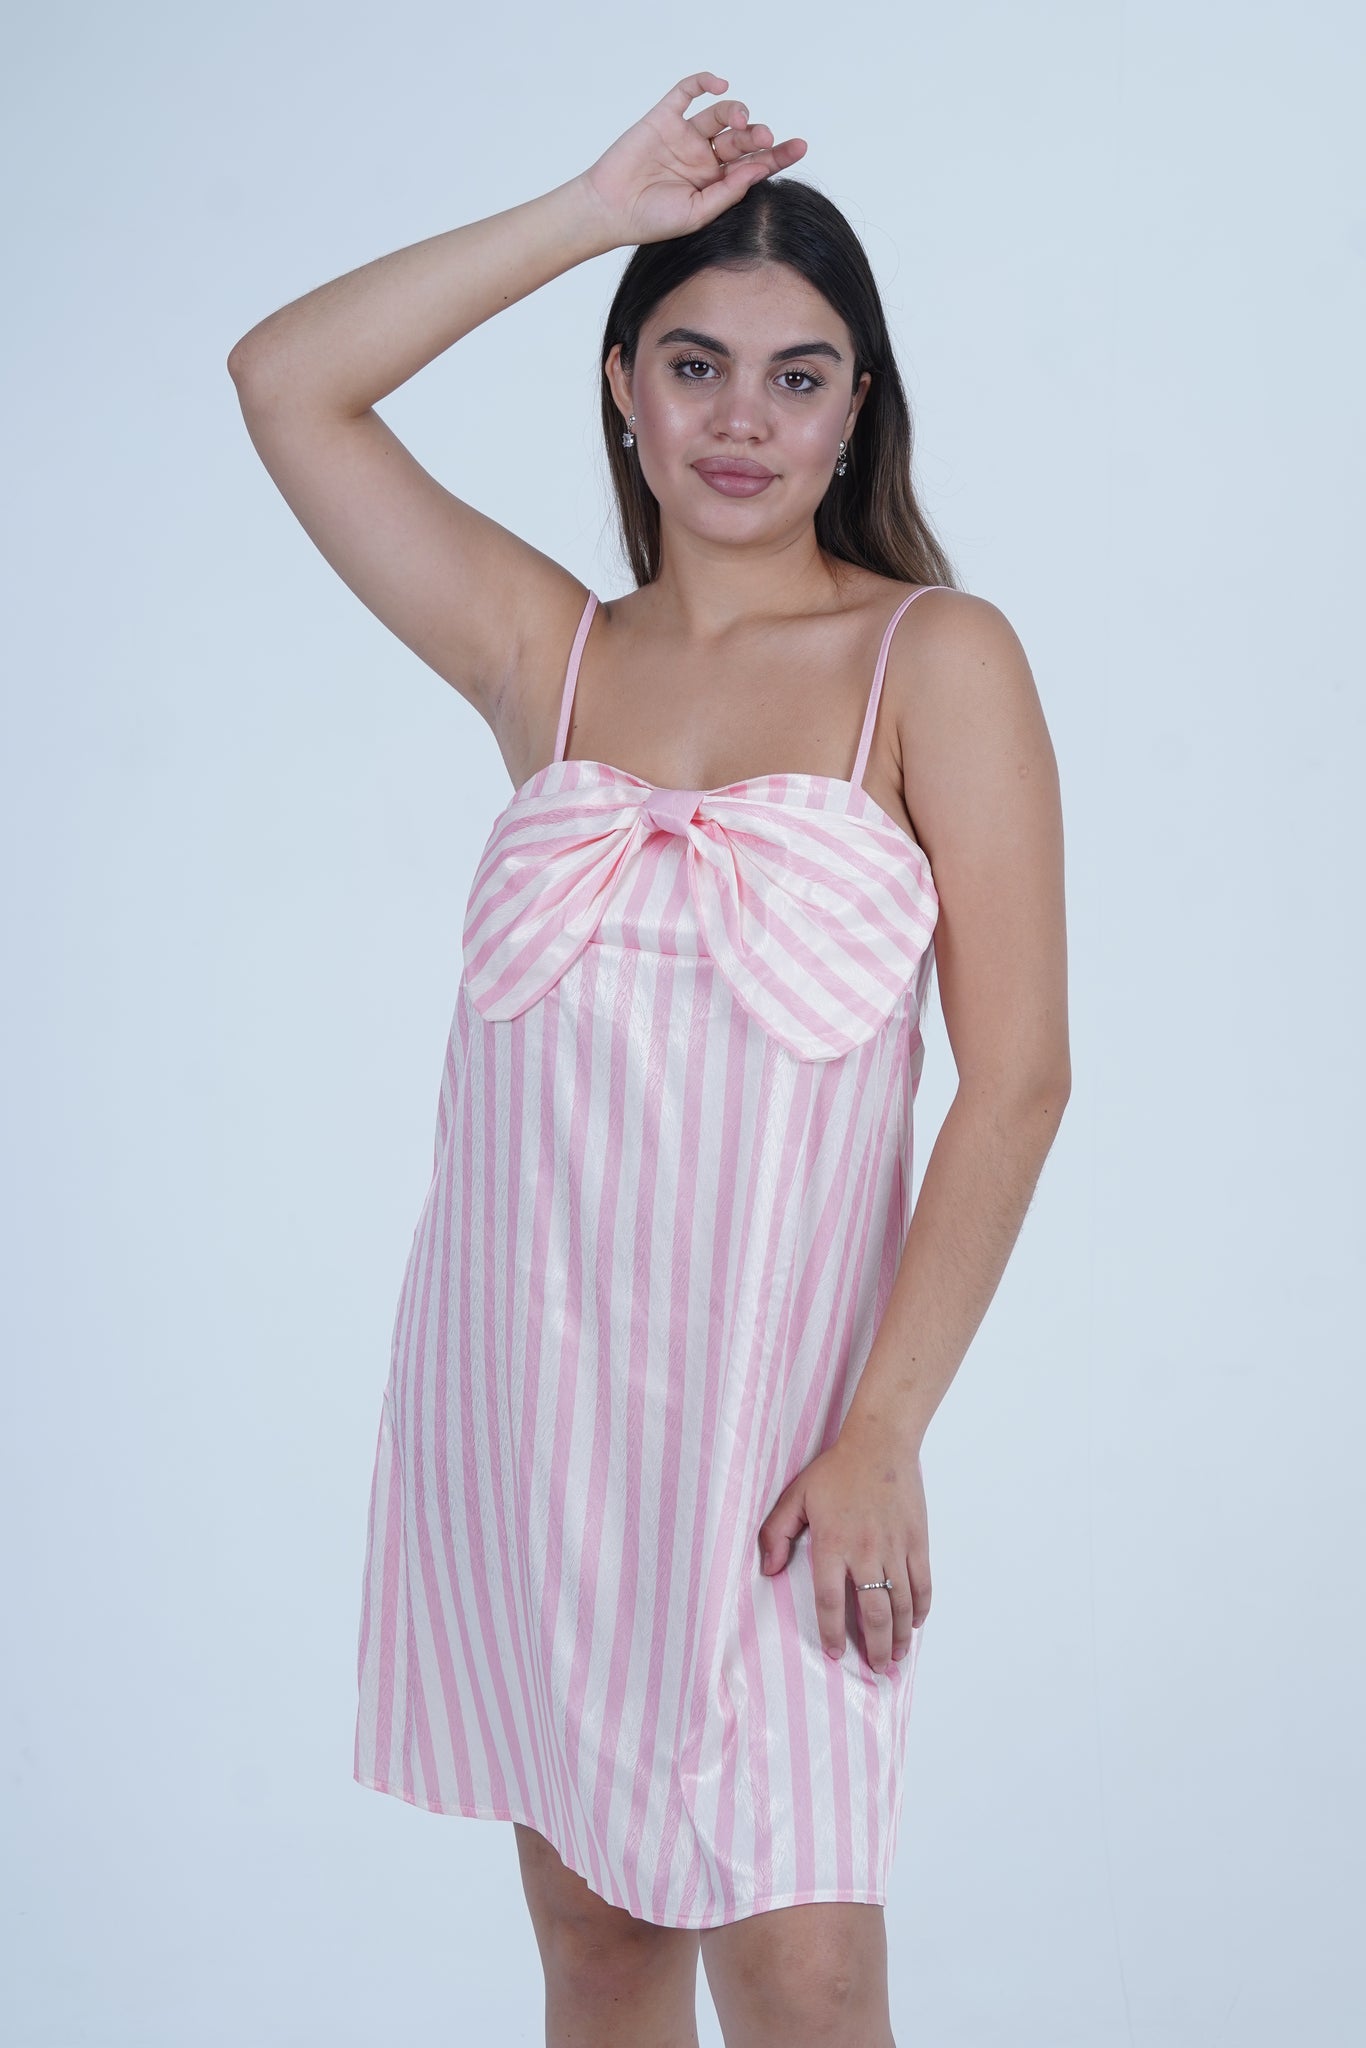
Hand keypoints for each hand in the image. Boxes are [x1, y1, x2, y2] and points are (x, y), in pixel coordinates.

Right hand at [578, 71, 806, 247]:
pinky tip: (719, 84)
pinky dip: (704, 82)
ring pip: (721, 114)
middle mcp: (705, 157)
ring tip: (742, 121)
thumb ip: (727, 194)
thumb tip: (758, 171)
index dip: (778, 155)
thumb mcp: (697, 214)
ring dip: (737, 111)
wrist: (610, 210)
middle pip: (742, 138)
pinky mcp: (664, 118)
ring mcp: (685, 136)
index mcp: (716, 183)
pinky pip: (687, 92)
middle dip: (758, 136)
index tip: (799, 146)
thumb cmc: (652, 220)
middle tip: (766, 138)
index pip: (754, 165)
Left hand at [757, 1411, 930, 1673]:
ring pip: (901, 1604)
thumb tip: (767, 1571)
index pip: (831, 1601)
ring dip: (899, 1636)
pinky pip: (922, 1583)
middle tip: (874, 1668)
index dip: (833, 1632)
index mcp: (833, 1545)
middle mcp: (866, 1552)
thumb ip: (775, 1533)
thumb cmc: (835, 1471)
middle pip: (873, 1613)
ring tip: (895, 1657)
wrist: (880, 1444)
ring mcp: (896, 1548)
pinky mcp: (918, 1541)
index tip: (834, 1652)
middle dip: (874, 1647)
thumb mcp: (796, 1497)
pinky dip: (921, 1608)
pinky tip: (915, 1623)